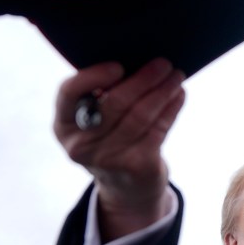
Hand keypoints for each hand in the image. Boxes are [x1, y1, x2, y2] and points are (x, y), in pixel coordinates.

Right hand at [53, 58, 185, 238]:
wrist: (126, 186)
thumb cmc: (111, 137)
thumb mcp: (95, 118)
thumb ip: (104, 92)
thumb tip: (138, 57)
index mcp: (64, 124)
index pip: (69, 93)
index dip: (93, 77)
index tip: (118, 66)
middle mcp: (80, 144)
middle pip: (115, 103)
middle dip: (143, 79)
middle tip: (163, 63)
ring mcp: (107, 158)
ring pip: (141, 116)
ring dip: (163, 92)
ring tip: (176, 76)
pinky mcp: (135, 166)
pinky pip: (158, 130)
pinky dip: (171, 109)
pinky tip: (179, 95)